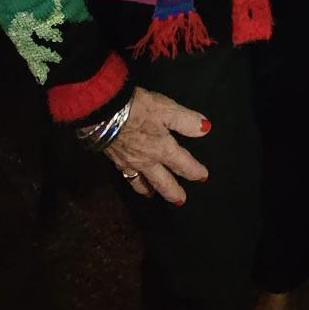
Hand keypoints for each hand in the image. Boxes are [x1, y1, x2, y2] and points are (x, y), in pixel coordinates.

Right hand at [107, 87, 211, 204]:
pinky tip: (130, 177)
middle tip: (180, 201)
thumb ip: (186, 121)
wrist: (103, 111)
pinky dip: (131, 181)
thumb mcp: (167, 108)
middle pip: (162, 181)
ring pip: (141, 182)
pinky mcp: (113, 158)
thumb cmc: (137, 108)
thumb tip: (205, 130)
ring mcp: (129, 162)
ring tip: (152, 194)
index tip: (203, 177)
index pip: (183, 164)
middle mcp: (147, 161)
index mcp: (163, 149)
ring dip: (149, 190)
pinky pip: (125, 176)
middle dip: (173, 192)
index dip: (195, 171)